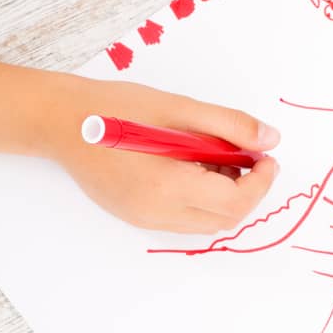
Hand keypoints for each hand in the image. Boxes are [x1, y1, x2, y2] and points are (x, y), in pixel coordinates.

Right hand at [44, 75, 280, 234]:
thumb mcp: (179, 108)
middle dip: (247, 191)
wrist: (62, 121)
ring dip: (224, 197)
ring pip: (203, 224)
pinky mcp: (133, 215)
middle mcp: (155, 213)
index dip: (260, 182)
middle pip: (223, 220)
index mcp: (168, 187)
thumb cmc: (116, 108)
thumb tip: (270, 139)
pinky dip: (200, 199)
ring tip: (219, 158)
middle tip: (249, 156)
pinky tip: (193, 167)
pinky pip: (181, 219)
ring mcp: (142, 219)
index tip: (267, 157)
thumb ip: (229, 125)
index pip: (234, 203)